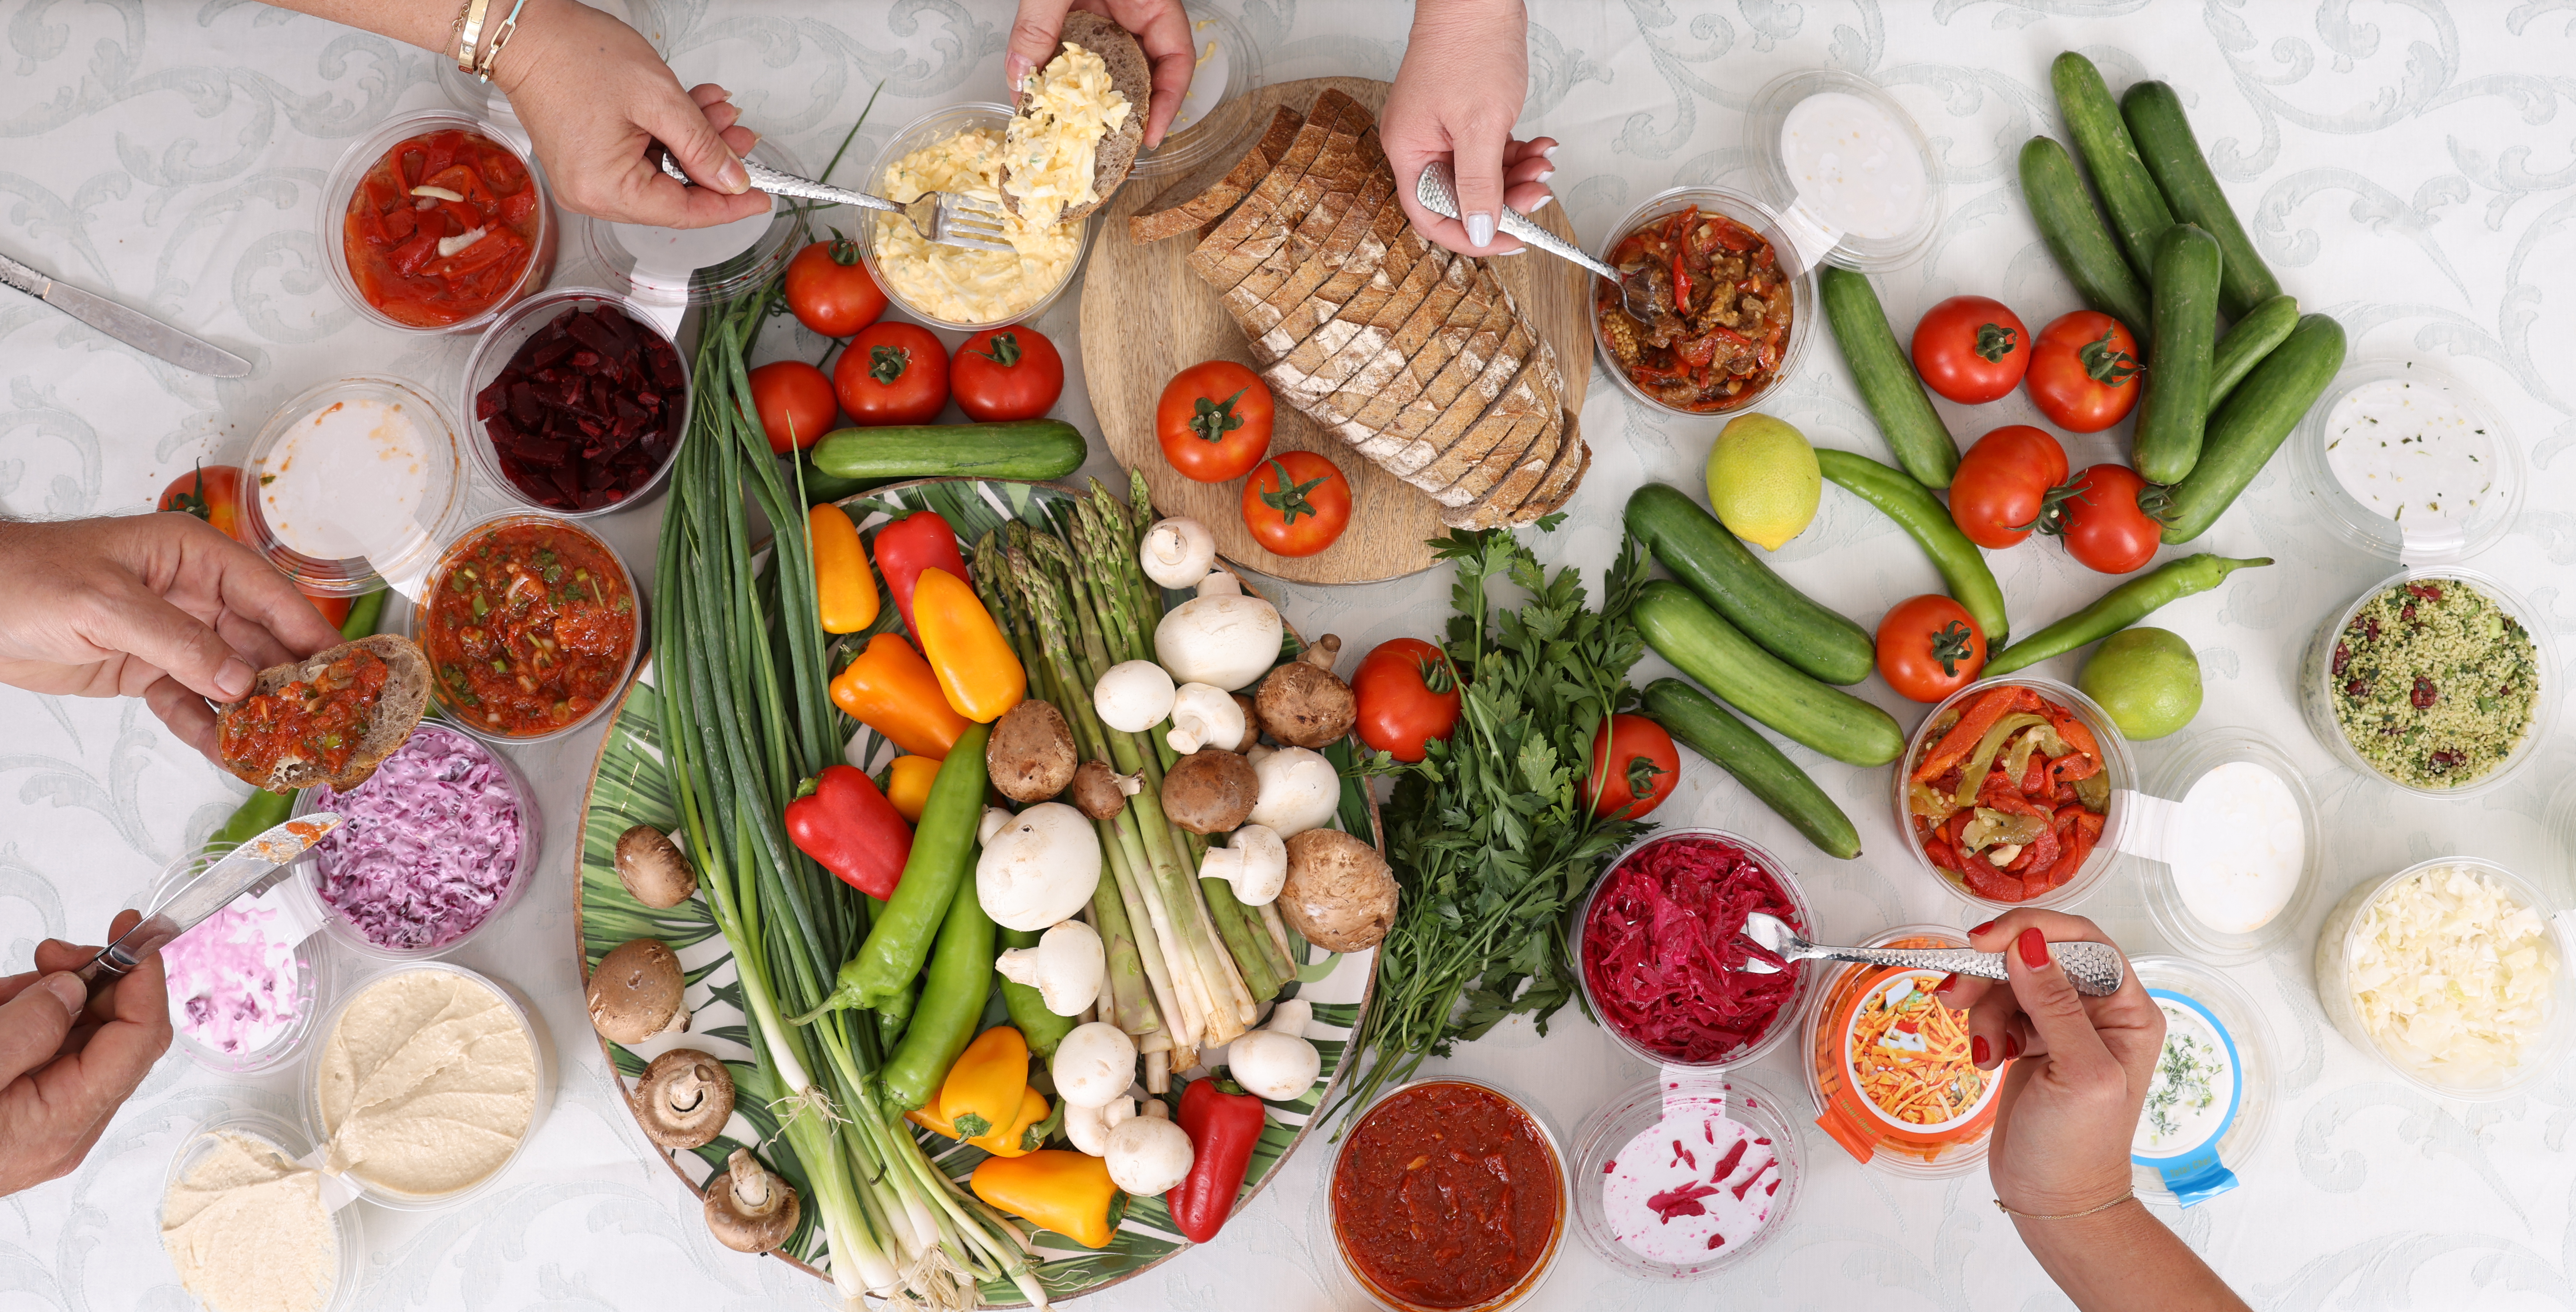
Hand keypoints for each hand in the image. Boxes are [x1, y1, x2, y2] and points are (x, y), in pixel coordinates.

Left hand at [0, 515, 342, 762]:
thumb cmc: (26, 579)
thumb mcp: (105, 604)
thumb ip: (176, 641)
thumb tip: (241, 681)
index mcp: (192, 557)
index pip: (266, 593)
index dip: (308, 630)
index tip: (344, 668)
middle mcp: (192, 595)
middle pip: (258, 641)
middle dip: (289, 682)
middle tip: (322, 722)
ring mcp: (170, 635)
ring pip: (229, 678)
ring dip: (254, 714)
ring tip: (283, 749)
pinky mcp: (145, 671)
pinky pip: (189, 703)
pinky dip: (208, 730)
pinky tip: (230, 754)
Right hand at [0, 911, 173, 1195]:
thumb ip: (25, 1029)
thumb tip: (72, 989)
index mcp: (63, 1121)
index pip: (139, 1040)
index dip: (145, 979)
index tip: (132, 933)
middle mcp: (67, 1126)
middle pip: (119, 1036)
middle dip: (92, 984)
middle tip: (48, 956)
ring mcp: (47, 1121)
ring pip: (79, 1038)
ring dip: (49, 1001)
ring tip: (2, 998)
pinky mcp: (23, 1111)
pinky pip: (44, 1053)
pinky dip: (25, 1021)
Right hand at [492, 0, 766, 228]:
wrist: (526, 30)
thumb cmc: (577, 55)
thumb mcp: (658, 99)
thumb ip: (701, 145)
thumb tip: (733, 180)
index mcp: (606, 189)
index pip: (684, 213)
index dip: (728, 205)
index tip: (762, 197)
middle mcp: (592, 193)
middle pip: (674, 193)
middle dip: (713, 162)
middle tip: (744, 136)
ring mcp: (588, 177)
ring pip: (662, 171)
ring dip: (695, 142)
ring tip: (721, 113)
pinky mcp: (588, 158)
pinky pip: (641, 156)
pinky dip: (669, 134)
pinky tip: (694, 109)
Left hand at [1006, 0, 1196, 147]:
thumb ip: (1039, 22)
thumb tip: (1022, 74)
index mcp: (1151, 1)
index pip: (1177, 60)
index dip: (1169, 103)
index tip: (1150, 135)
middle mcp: (1133, 13)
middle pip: (1143, 74)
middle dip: (1124, 114)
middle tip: (1105, 149)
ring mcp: (1107, 15)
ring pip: (1107, 69)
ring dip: (1088, 101)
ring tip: (1069, 131)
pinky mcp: (1079, 14)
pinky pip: (1076, 55)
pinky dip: (1061, 79)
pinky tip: (1042, 96)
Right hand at [1382, 0, 1555, 255]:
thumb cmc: (1470, 45)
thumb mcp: (1480, 125)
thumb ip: (1479, 184)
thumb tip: (1481, 230)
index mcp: (1410, 151)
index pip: (1432, 215)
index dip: (1471, 235)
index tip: (1509, 240)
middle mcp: (1420, 145)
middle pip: (1461, 198)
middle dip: (1505, 200)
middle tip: (1539, 193)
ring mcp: (1441, 131)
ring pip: (1481, 176)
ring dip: (1517, 177)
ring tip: (1544, 163)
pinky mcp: (1463, 118)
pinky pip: (1489, 153)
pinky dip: (1516, 154)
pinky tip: (1540, 146)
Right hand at [1938, 911, 2161, 1215]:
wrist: (2054, 1201)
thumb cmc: (2079, 1149)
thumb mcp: (2078, 1074)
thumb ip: (2055, 1005)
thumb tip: (2029, 943)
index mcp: (2128, 1012)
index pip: (2084, 942)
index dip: (2032, 931)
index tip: (1985, 942)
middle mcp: (2098, 1012)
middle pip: (2037, 955)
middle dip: (1994, 970)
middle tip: (1957, 992)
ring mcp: (2061, 1026)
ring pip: (2009, 980)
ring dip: (1983, 1006)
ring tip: (1981, 1050)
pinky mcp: (2030, 1041)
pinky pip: (1996, 1008)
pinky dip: (1981, 1027)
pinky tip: (1986, 1059)